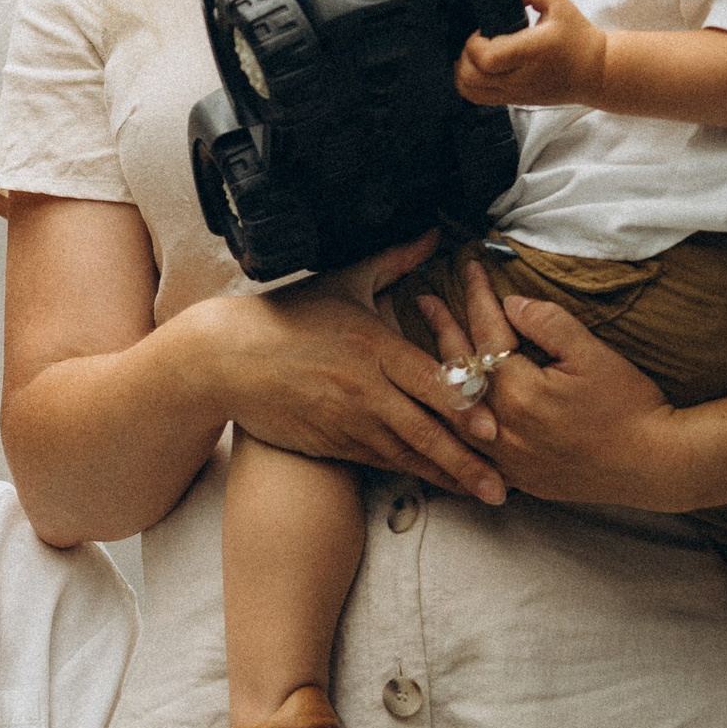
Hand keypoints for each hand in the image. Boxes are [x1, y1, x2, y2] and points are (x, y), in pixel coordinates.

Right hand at [199, 243, 508, 504]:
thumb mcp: (343, 280)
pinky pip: (381, 463)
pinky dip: (414, 475)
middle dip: (466, 459)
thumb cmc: (286, 317)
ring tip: (484, 494)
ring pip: (407, 455)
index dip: (462, 406)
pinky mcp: (332, 443)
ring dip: (448, 475)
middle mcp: (364, 390)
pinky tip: (441, 485)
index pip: (427, 381)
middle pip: (424, 430)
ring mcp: (347, 422)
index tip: (492, 428)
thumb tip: (434, 234)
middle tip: (502, 483)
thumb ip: (395, 260)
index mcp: (373, 346)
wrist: (224, 359)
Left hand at [446, 255, 691, 508]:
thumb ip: (549, 324)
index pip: (487, 333)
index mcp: (520, 393)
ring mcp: (505, 458)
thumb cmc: (630, 407)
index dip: (478, 297)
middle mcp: (502, 428)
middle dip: (443, 329)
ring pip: (457, 412)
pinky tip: (448, 407)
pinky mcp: (515, 476)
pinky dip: (455, 421)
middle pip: (460, 372)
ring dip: (441, 375)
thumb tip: (512, 303)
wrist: (654, 465)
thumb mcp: (593, 355)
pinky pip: (471, 447)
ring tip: (427, 348)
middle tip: (426, 301)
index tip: (470, 268)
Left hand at [456, 0, 605, 109]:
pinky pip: (479, 99)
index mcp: (531, 52)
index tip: (481, 29)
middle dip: (464, 55)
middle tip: (474, 41)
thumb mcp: (560, 4)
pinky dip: (470, 85)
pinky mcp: (515, 101)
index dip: (473, 42)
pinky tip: (478, 69)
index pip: (486, 57)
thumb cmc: (579, 40)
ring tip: (473, 55)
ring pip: (470, 91)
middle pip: (471, 76)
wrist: (595, 71)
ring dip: (463, 71)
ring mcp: (516, 93)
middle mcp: (521, 77)